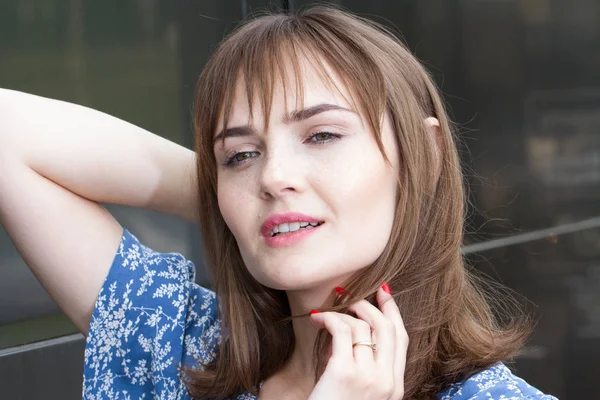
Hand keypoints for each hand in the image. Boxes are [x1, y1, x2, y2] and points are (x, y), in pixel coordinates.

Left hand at [307, 284, 407, 399]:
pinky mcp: (345, 372)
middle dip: (370, 304)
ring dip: (342, 312)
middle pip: (387, 327)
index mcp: (395, 387)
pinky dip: (328, 318)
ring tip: (324, 314)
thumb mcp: (361, 392)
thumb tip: (351, 331)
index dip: (394, 312)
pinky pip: (342, 330)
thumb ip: (365, 367)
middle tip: (352, 293)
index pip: (402, 339)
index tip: (384, 293)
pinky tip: (316, 319)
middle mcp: (387, 381)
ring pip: (362, 326)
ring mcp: (368, 377)